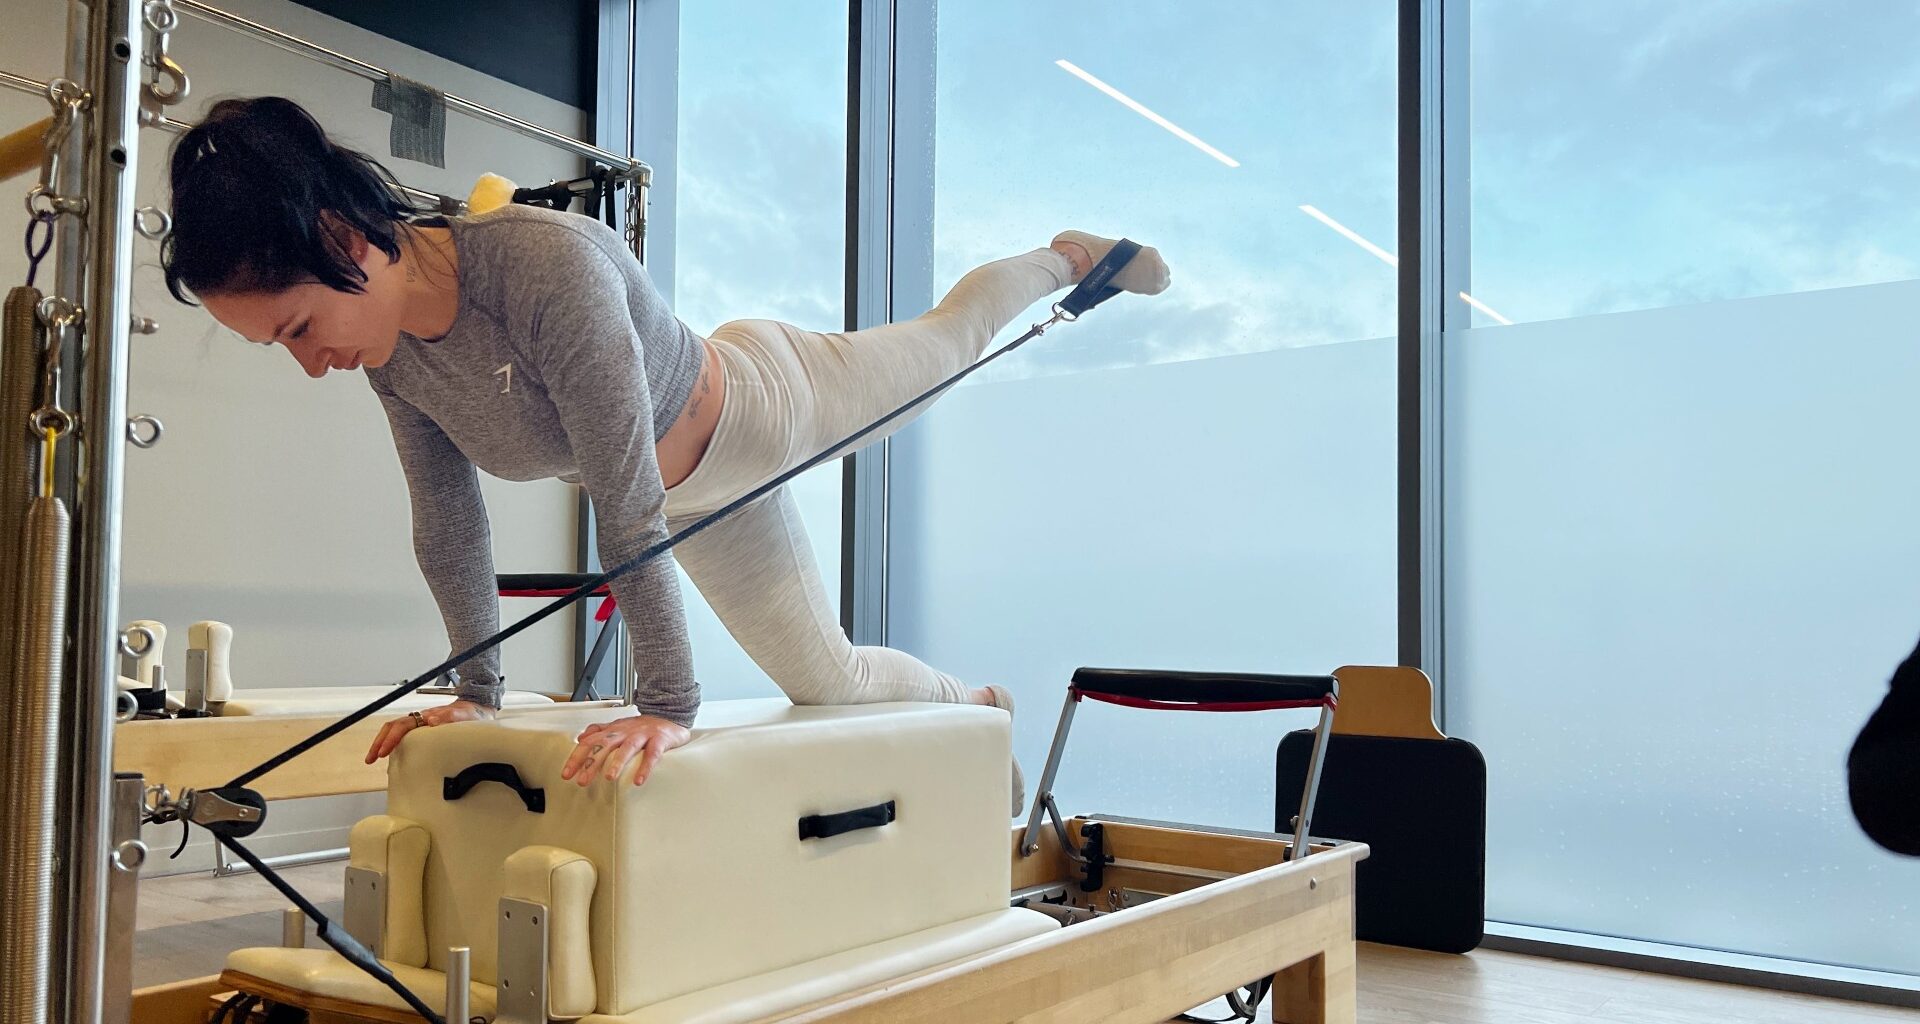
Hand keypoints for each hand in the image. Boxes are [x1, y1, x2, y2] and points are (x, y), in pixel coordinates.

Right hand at [365, 699, 493, 762]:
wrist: (479, 709)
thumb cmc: (472, 714)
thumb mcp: (466, 715)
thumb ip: (451, 717)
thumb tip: (432, 720)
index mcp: (428, 716)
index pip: (402, 726)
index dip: (391, 739)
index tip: (383, 751)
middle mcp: (421, 719)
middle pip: (393, 727)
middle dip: (379, 742)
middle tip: (371, 758)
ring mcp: (422, 724)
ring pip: (396, 731)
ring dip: (383, 743)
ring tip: (374, 757)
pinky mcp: (424, 731)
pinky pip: (404, 736)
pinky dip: (393, 744)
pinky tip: (391, 755)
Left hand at [560, 715, 689, 787]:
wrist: (669, 716)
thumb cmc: (641, 726)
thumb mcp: (617, 726)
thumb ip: (598, 731)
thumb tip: (580, 738)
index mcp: (612, 730)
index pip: (590, 742)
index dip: (576, 758)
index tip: (567, 774)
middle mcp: (624, 732)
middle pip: (605, 745)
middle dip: (592, 763)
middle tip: (582, 780)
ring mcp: (642, 735)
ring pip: (628, 747)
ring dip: (617, 762)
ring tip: (610, 778)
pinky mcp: (659, 740)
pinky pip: (652, 754)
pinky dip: (646, 767)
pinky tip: (639, 780)